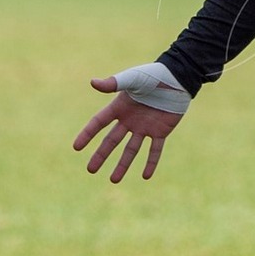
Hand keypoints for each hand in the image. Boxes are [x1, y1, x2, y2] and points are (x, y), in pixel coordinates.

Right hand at [72, 63, 190, 181]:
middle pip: (112, 141)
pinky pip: (155, 150)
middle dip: (101, 156)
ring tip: (114, 180)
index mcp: (120, 107)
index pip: (99, 123)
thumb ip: (114, 83)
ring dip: (123, 165)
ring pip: (131, 150)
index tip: (76, 148)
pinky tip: (146, 176)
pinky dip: (151, 162)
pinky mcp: (161, 131)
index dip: (87, 134)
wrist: (178, 79)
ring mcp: (144, 127)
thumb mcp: (132, 78)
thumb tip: (92, 82)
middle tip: (91, 170)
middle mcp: (129, 120)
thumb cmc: (153, 75)